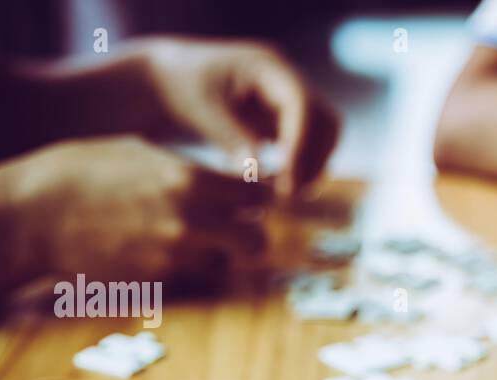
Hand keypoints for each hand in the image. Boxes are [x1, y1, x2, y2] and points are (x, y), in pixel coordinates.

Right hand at [5, 136, 269, 281]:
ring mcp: (173, 257)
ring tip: (184, 238)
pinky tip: (156, 251)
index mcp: (190, 179)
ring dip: (215, 255)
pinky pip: (190, 280)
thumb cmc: (82, 172)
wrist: (31, 215)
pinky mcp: (155, 283)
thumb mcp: (140, 152)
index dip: (256, 199)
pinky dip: (184, 269)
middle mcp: (190, 221)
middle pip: (256, 242)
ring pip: (224, 265)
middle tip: (233, 230)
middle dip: (249, 236)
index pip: (258, 196)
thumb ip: (189, 169)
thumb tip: (226, 182)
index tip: (248, 200)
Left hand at [137, 38, 337, 195]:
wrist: (170, 78)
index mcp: (269, 66)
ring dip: (312, 167)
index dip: (300, 146)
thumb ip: (233, 139)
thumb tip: (261, 175)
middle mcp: (288, 80)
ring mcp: (290, 99)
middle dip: (313, 160)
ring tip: (286, 195)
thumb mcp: (201, 110)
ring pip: (323, 136)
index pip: (301, 105)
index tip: (287, 184)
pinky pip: (309, 145)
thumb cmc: (179, 86)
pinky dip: (302, 167)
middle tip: (289, 196)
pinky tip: (280, 186)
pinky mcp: (286, 119)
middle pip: (325, 121)